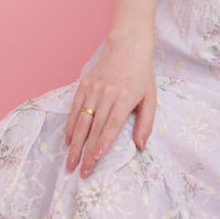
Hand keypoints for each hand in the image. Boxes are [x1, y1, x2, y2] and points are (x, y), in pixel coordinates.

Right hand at [65, 36, 155, 179]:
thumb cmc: (141, 75)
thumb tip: (140, 146)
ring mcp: (93, 89)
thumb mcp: (151, 98)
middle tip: (82, 172)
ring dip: (75, 144)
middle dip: (86, 152)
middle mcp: (107, 93)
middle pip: (94, 127)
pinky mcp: (84, 85)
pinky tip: (68, 141)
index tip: (96, 158)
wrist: (127, 46)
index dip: (103, 142)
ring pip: (81, 120)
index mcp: (125, 98)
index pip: (112, 124)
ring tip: (71, 162)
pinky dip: (70, 127)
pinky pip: (74, 109)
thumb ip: (146, 123)